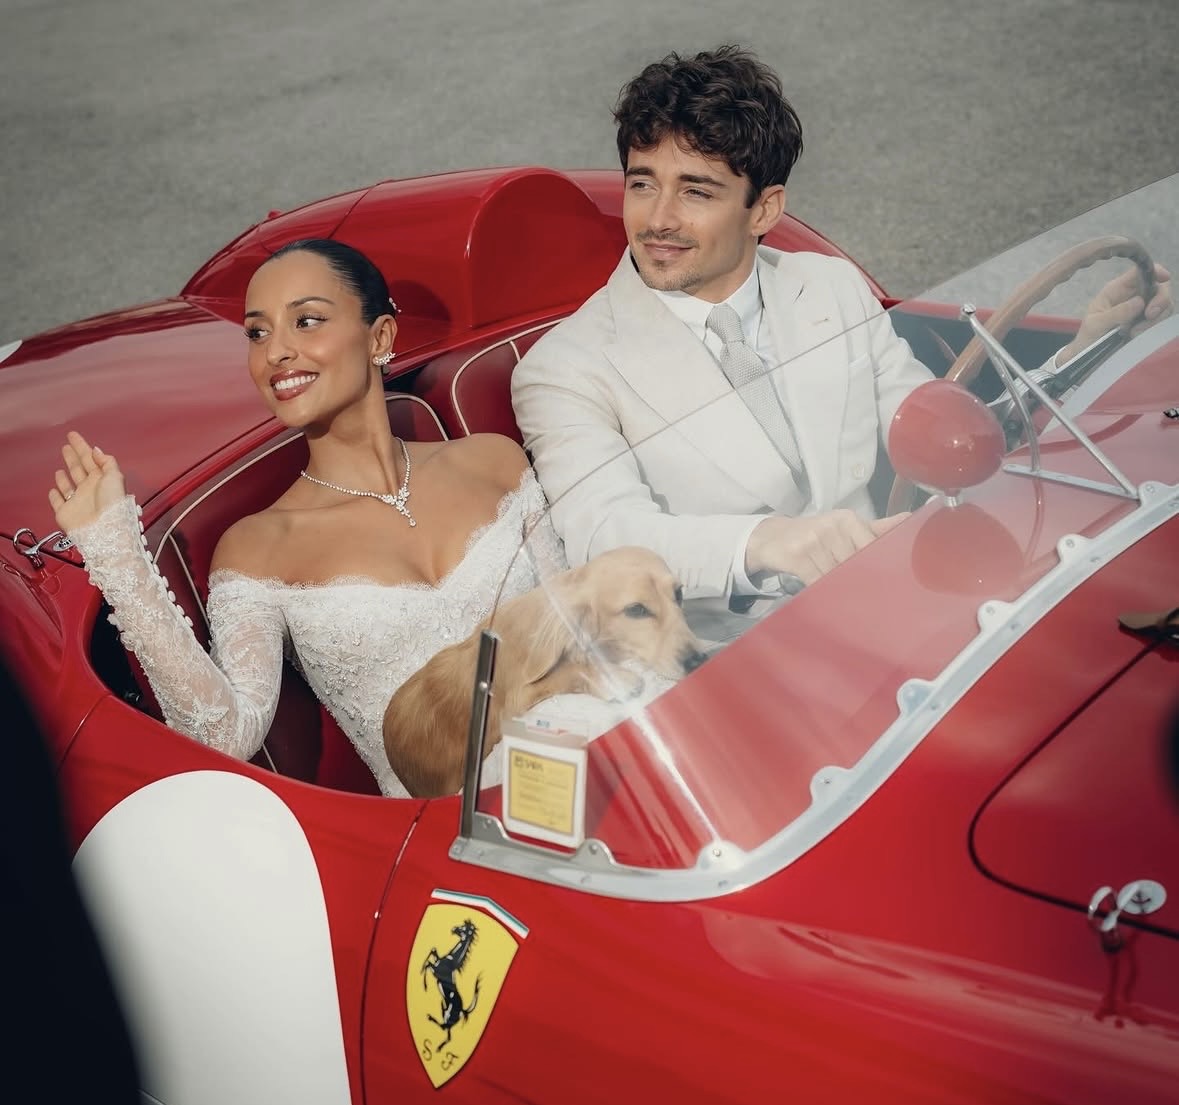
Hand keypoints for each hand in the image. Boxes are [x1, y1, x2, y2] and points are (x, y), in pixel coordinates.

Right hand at [49, 431, 125, 532]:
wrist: (103, 529)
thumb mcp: (115, 476)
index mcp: (102, 480)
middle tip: (67, 446)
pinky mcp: (65, 512)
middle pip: (78, 469)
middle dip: (73, 457)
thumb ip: (106, 461)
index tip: (74, 436)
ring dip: (64, 476)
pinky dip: (55, 495)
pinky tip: (54, 489)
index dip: (82, 446)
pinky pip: (58, 502)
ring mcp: (77, 501)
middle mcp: (90, 490)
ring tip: (61, 467)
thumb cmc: (112, 505)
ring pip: (68, 485)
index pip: (90, 458)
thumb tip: (97, 450)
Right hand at [745, 509, 907, 585]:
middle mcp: (831, 526)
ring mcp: (812, 540)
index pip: (870, 547)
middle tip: (867, 596)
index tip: (884, 583)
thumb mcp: (845, 527)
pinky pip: (817, 580)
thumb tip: (909, 519)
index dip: (876, 567)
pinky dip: (822, 589)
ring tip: (845, 595)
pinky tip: (825, 592)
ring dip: (840, 587)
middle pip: (854, 563)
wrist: (772, 538)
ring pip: (836, 574)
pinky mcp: (797, 556)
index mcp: (847, 519)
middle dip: (859, 580)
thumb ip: (876, 528)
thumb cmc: (814, 534)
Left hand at [1057, 262, 1172, 364]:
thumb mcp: (1095, 324)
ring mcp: (1141, 310)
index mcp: (1117, 289)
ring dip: (1156, 318)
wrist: (1087, 356)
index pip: (1140, 271)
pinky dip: (1154, 327)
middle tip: (1149, 316)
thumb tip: (1140, 302)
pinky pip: (1160, 320)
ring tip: (1134, 333)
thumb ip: (1116, 313)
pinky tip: (1137, 336)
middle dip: (1160, 300)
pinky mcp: (1146, 323)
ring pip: (1163, 305)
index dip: (1155, 270)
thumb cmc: (1087, 337)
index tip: (1164, 278)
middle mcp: (1132, 296)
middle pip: (1159, 287)